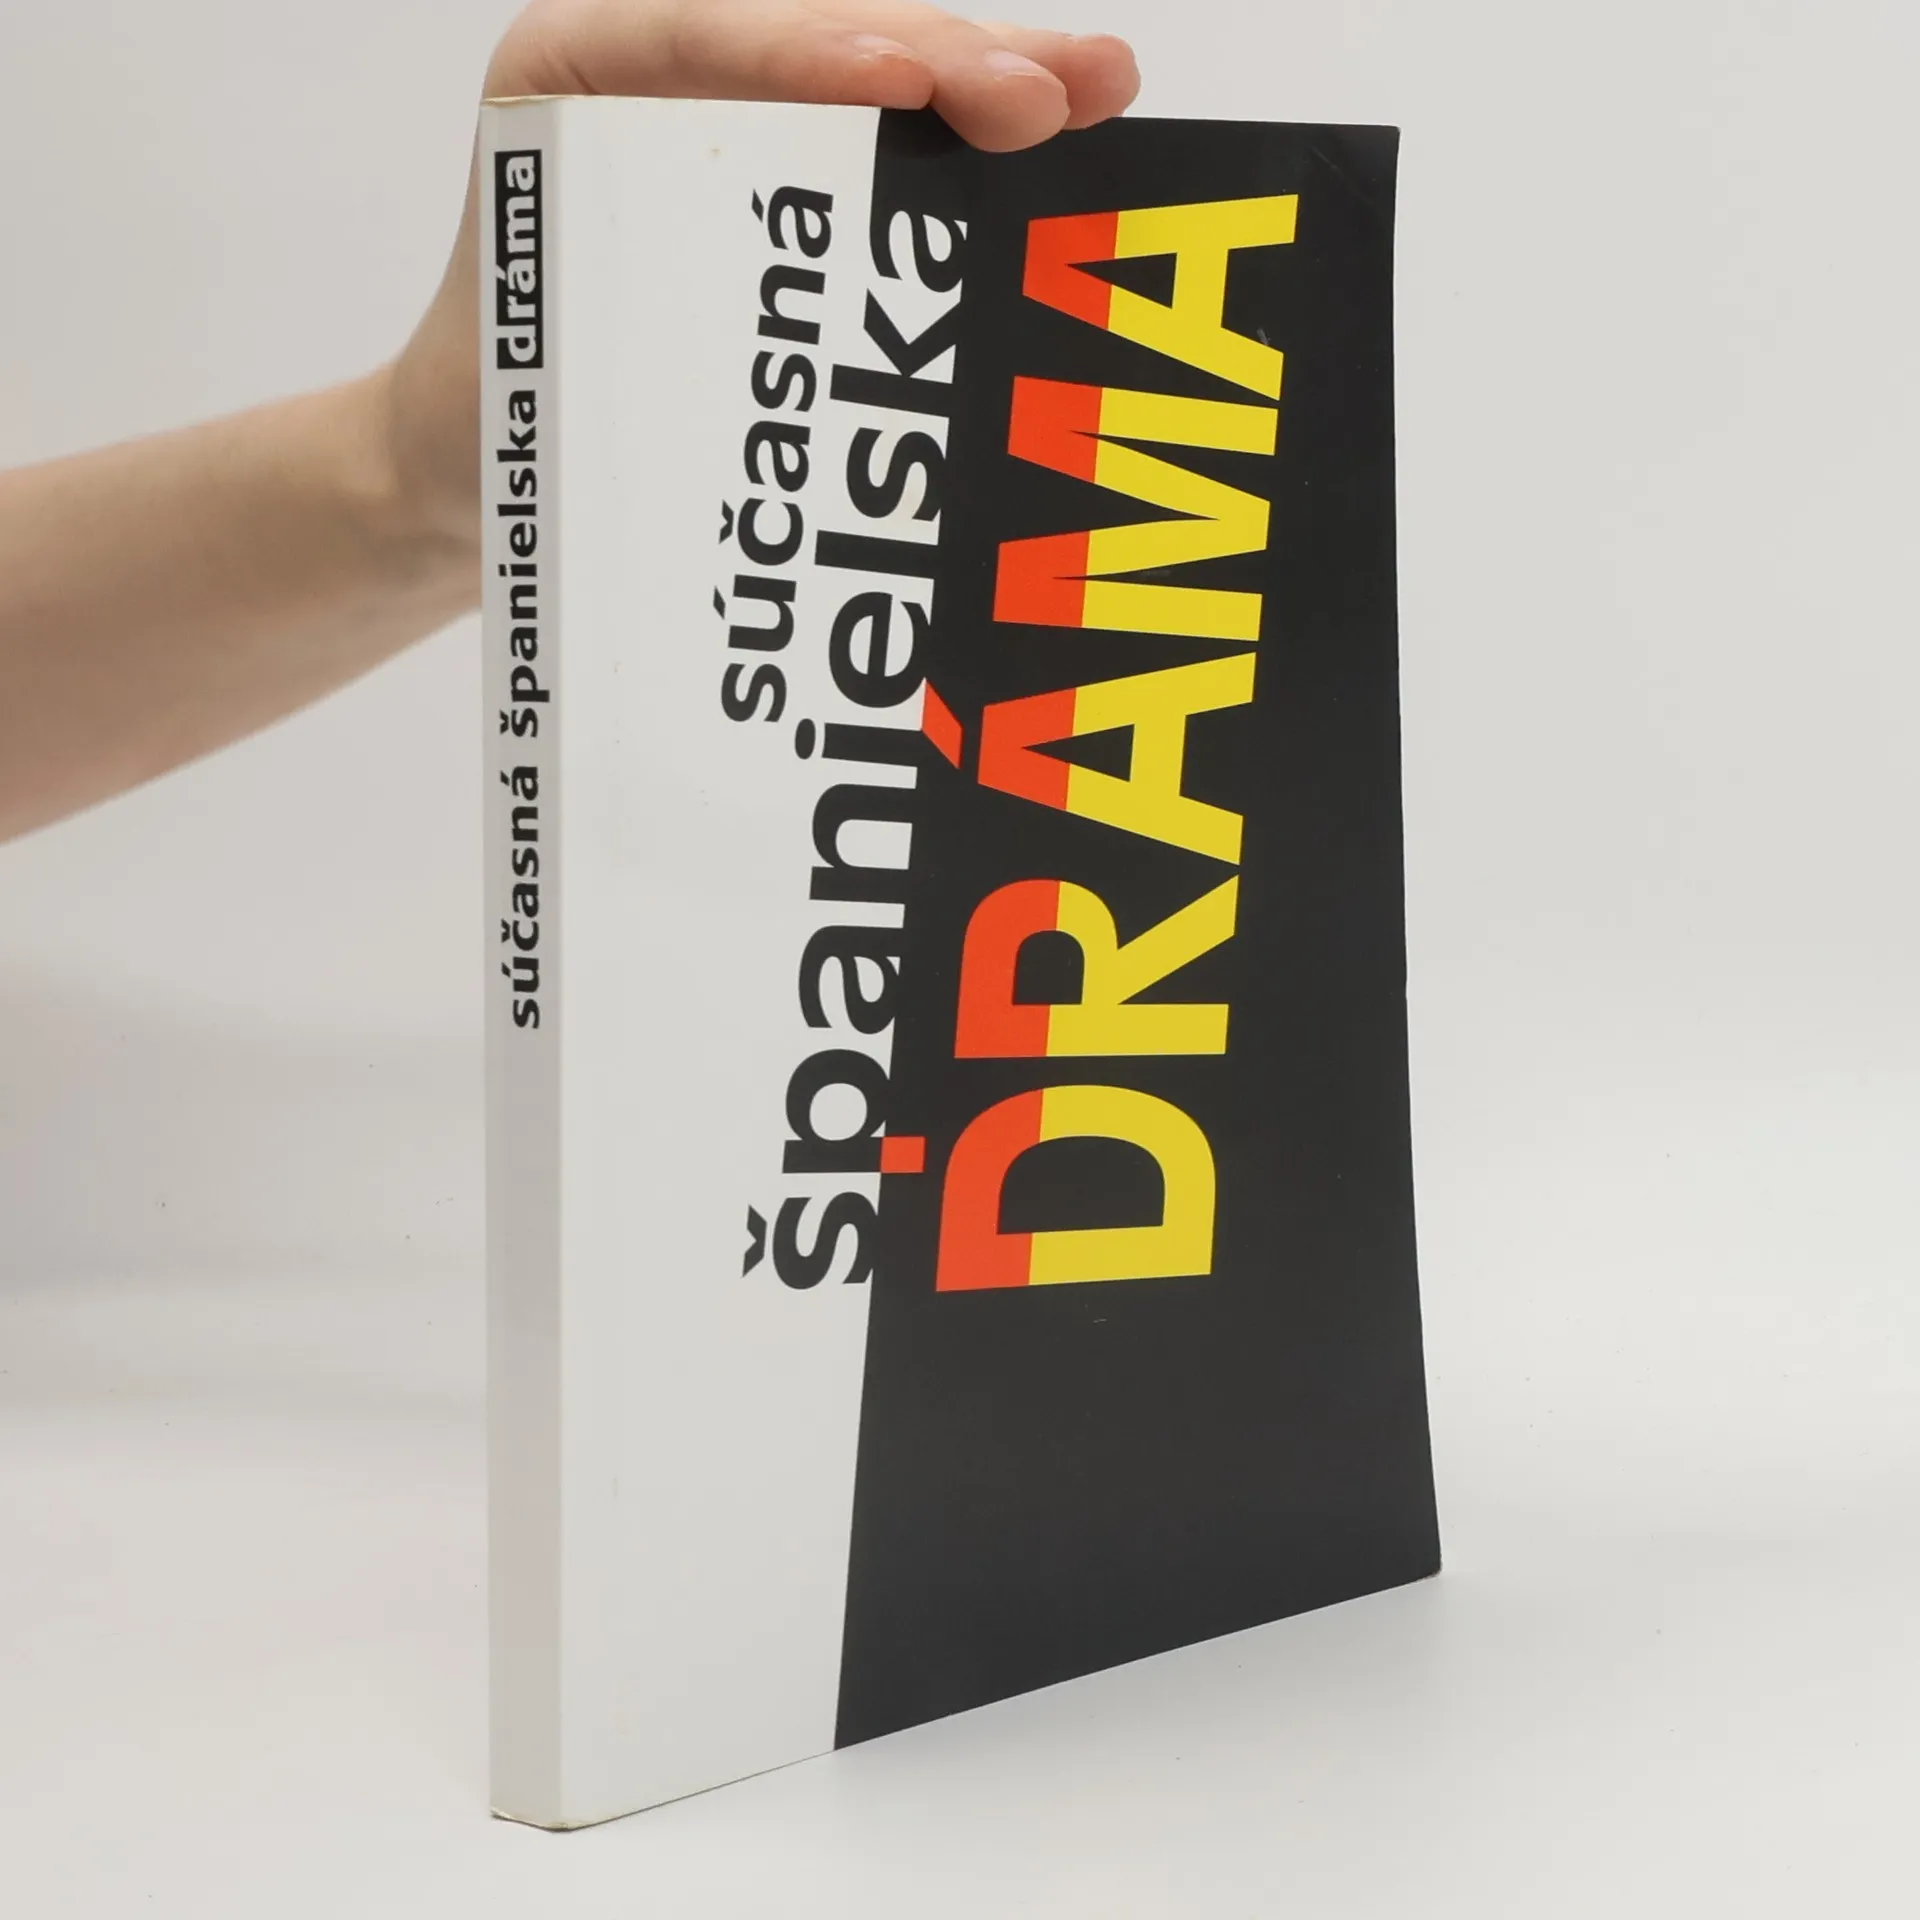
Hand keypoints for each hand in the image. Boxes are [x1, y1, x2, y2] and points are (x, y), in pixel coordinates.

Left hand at [384, 1, 1139, 559]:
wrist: (469, 460)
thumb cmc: (503, 415)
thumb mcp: (552, 368)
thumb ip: (640, 337)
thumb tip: (785, 372)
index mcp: (571, 75)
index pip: (699, 39)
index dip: (810, 49)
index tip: (905, 79)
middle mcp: (654, 76)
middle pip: (820, 39)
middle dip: (950, 60)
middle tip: (1060, 92)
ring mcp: (729, 123)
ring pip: (877, 80)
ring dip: (994, 83)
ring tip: (1102, 89)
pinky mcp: (782, 180)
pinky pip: (883, 145)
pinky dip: (969, 150)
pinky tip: (1057, 140)